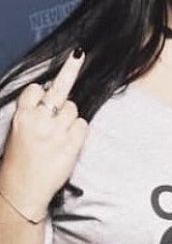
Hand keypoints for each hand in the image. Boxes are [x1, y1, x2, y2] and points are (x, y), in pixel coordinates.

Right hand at [0, 49, 87, 221]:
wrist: (22, 190)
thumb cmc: (19, 162)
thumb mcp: (17, 133)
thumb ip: (31, 115)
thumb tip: (49, 98)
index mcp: (20, 117)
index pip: (35, 90)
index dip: (43, 92)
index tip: (47, 90)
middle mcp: (38, 120)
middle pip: (58, 89)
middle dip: (69, 69)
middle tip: (79, 53)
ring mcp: (56, 132)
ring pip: (74, 109)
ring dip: (71, 118)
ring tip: (58, 135)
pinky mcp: (71, 144)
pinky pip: (83, 126)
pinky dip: (79, 132)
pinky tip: (68, 143)